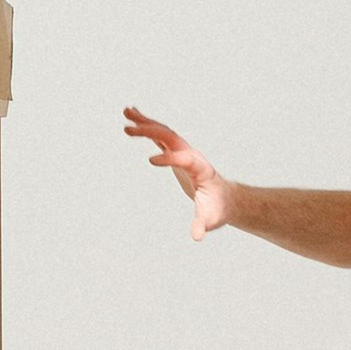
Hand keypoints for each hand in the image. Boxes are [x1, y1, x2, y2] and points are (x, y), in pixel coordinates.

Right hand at [122, 105, 230, 239]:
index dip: (168, 158)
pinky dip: (146, 127)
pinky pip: (159, 136)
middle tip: (128, 128)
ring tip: (126, 112)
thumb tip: (197, 236)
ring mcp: (183, 151)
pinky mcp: (175, 153)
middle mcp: (190, 154)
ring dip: (145, 122)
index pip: (183, 158)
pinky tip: (133, 119)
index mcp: (199, 168)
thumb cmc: (217, 209)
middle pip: (170, 137)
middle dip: (150, 131)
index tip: (149, 160)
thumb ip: (203, 225)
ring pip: (163, 132)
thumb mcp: (211, 219)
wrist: (224, 198)